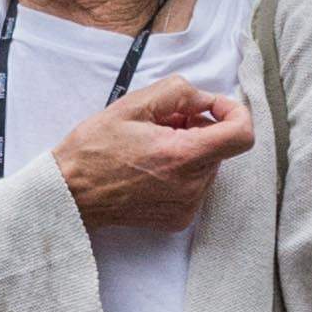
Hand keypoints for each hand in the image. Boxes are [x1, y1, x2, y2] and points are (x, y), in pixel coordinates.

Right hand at [55, 80, 255, 231]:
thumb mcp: (133, 105)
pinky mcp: (179, 219)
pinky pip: (196, 185)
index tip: (213, 107)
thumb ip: (179, 93)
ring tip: (151, 148)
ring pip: (208, 165)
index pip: (242, 134)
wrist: (70, 194)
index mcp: (181, 156)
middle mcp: (190, 186)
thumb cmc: (93, 150)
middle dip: (199, 128)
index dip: (233, 112)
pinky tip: (150, 168)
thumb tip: (207, 100)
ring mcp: (186, 206)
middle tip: (162, 125)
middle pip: (221, 146)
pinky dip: (181, 171)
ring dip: (189, 150)